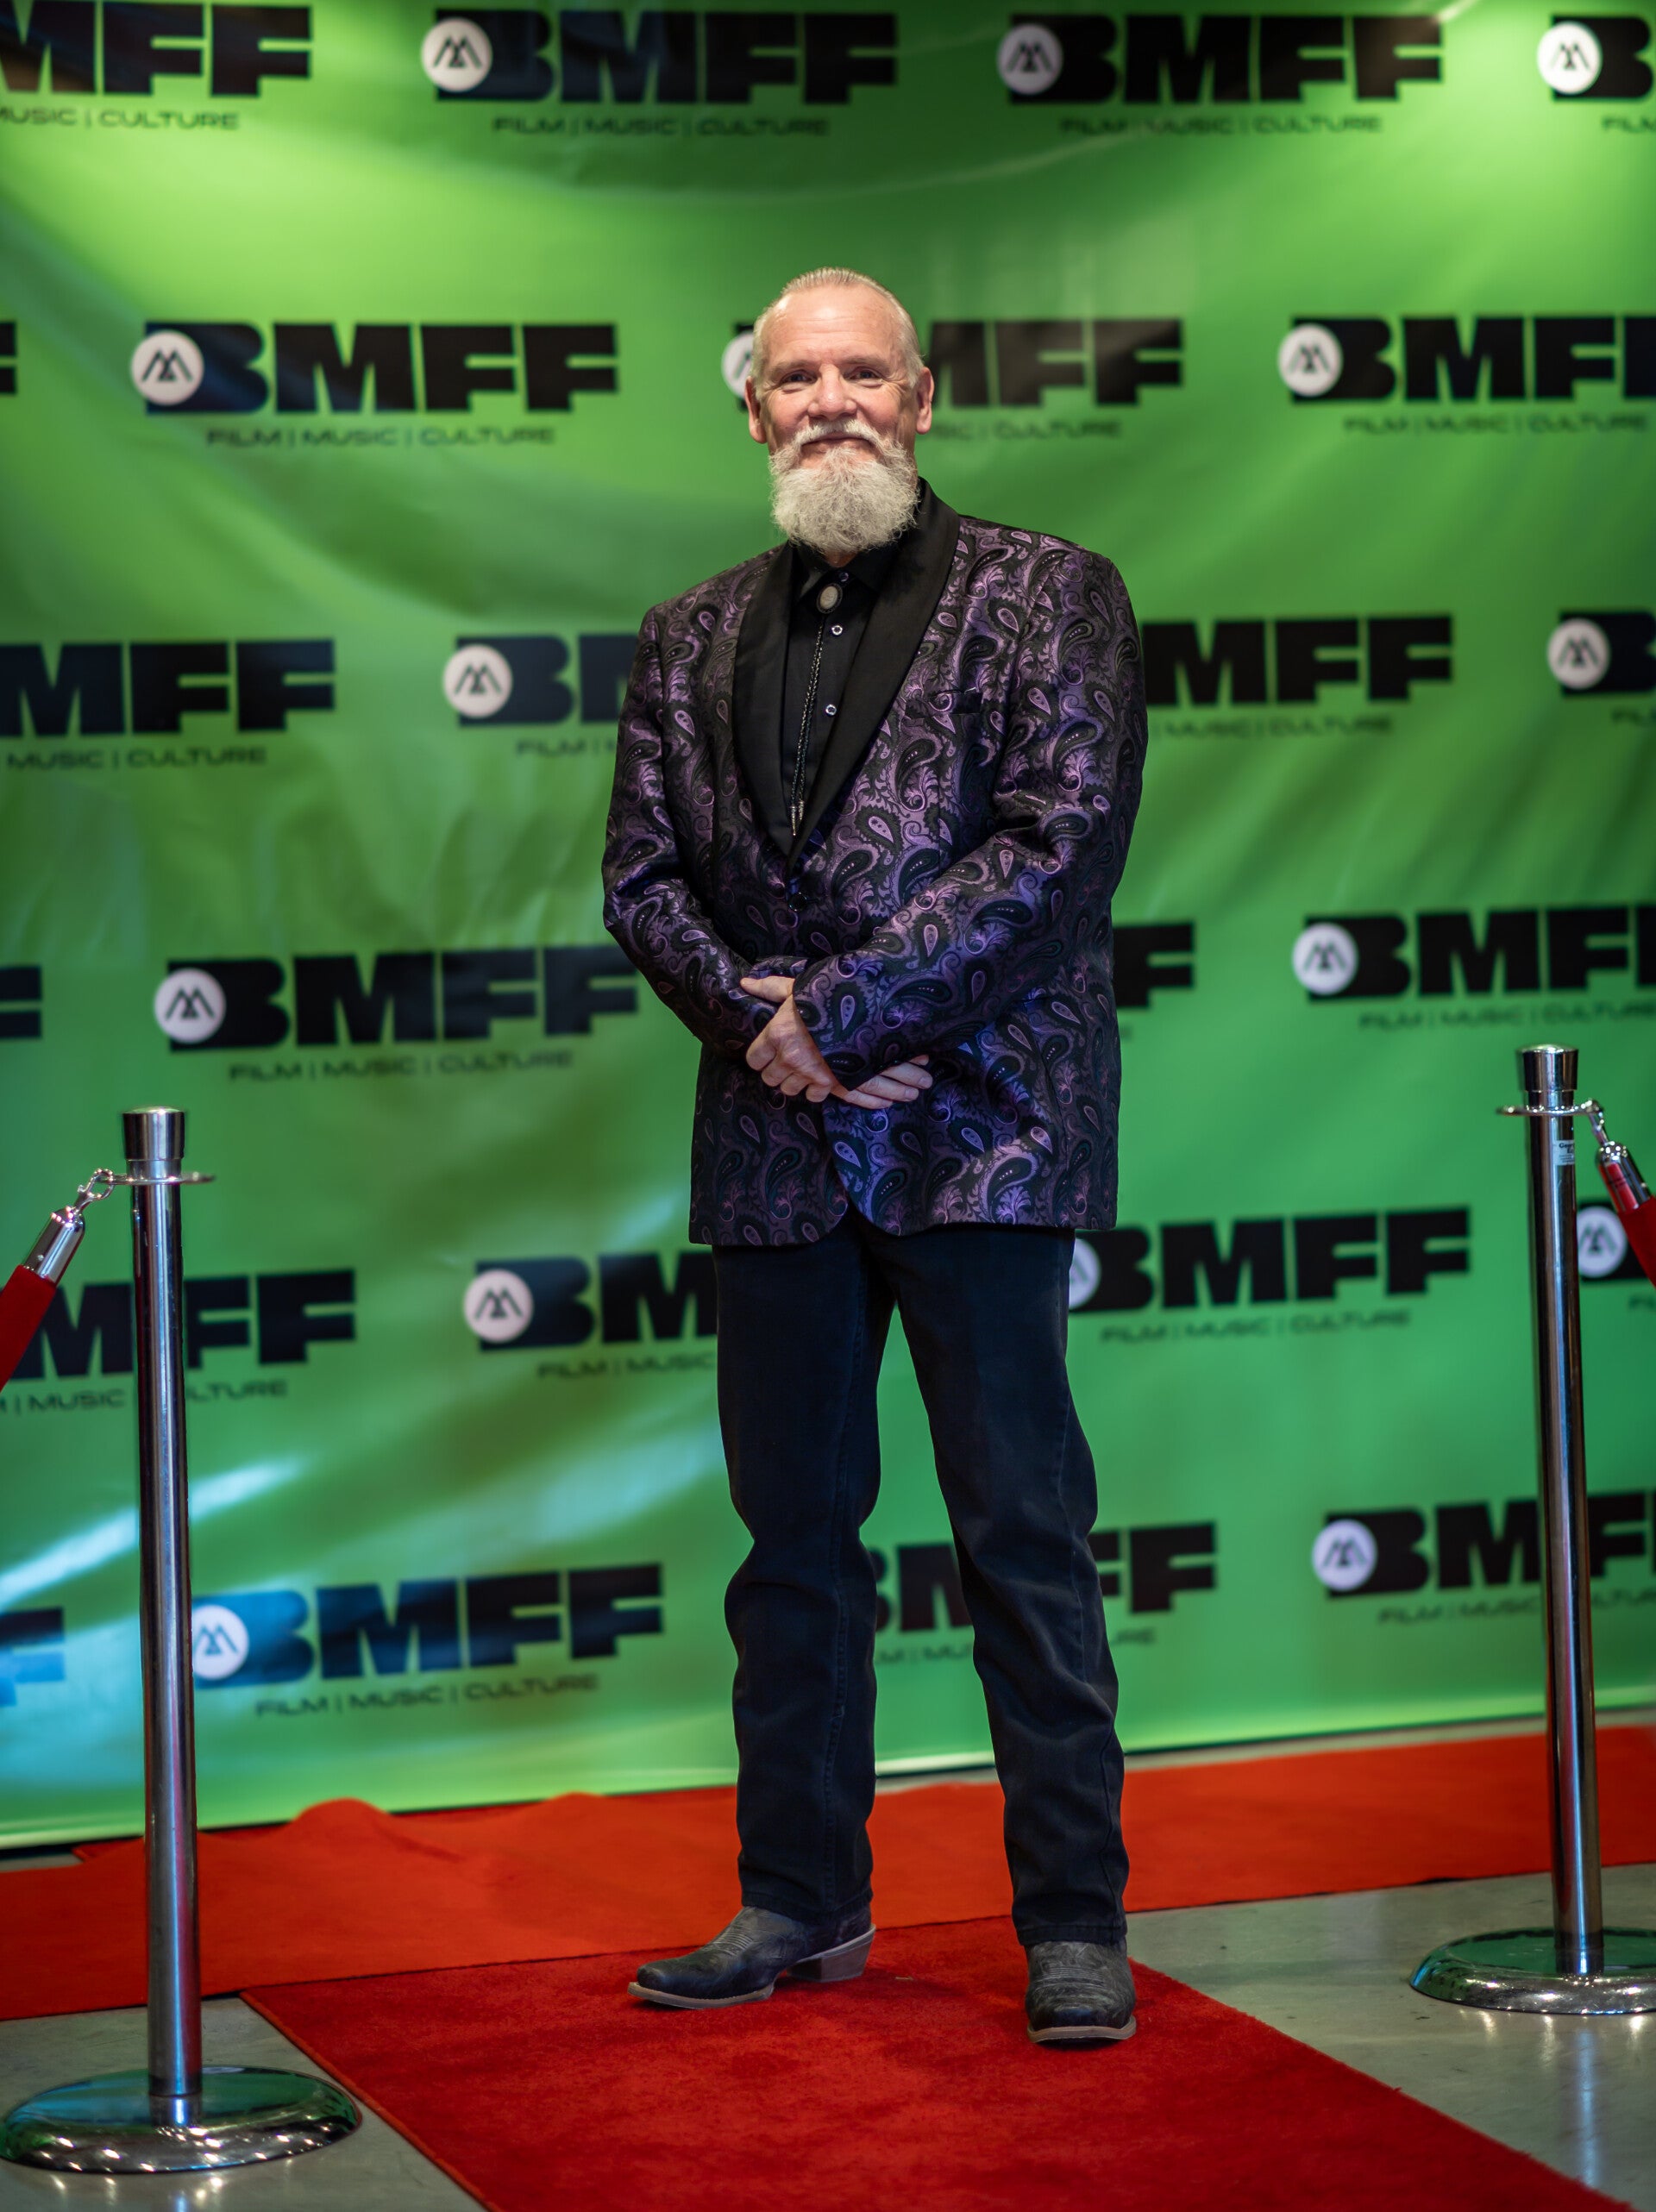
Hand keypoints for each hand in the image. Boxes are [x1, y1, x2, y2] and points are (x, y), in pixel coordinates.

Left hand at [740, 977, 932, 1109]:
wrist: (865, 1009)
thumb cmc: (827, 997)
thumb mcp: (797, 988)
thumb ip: (770, 988)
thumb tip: (744, 983)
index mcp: (776, 1034)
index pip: (753, 1059)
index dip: (760, 1057)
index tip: (768, 1052)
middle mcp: (788, 1057)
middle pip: (769, 1079)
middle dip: (776, 1071)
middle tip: (787, 1061)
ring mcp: (808, 1072)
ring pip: (789, 1090)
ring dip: (794, 1082)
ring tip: (803, 1070)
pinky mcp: (829, 1082)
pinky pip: (813, 1097)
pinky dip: (815, 1090)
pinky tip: (820, 1078)